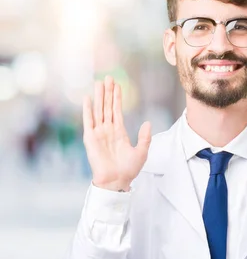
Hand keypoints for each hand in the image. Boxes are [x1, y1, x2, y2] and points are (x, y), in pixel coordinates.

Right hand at [82, 76, 151, 191]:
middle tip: (108, 77)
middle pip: (107, 106)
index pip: (117, 110)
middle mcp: (108, 130)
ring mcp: (99, 133)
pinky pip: (88, 121)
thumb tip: (147, 123)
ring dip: (99, 96)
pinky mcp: (90, 138)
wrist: (117, 181)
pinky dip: (87, 109)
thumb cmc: (129, 170)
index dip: (117, 97)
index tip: (117, 85)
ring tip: (99, 82)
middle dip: (108, 92)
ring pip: (99, 110)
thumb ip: (145, 137)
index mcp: (119, 132)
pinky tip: (87, 98)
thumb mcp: (142, 152)